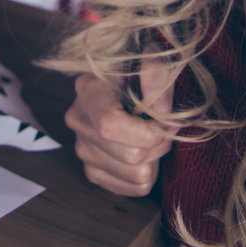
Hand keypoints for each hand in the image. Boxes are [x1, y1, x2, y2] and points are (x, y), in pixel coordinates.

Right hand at [65, 60, 176, 196]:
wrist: (126, 81)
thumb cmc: (139, 68)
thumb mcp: (151, 57)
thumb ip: (156, 75)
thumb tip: (161, 113)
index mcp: (88, 90)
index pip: (110, 125)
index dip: (147, 132)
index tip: (167, 122)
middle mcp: (78, 120)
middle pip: (131, 155)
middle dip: (160, 143)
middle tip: (164, 126)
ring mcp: (82, 149)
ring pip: (136, 174)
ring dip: (156, 157)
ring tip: (152, 136)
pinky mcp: (92, 170)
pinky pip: (134, 188)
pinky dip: (149, 173)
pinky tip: (145, 150)